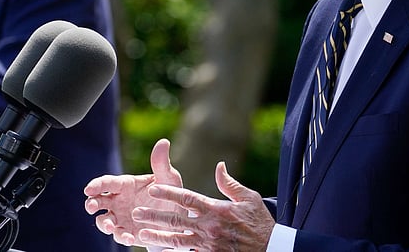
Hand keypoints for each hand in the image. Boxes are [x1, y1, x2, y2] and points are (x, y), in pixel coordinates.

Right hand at [84, 138, 183, 246]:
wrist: (177, 218)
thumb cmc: (169, 193)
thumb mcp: (168, 178)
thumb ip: (162, 163)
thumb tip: (163, 142)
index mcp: (125, 185)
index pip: (107, 183)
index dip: (96, 185)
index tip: (88, 190)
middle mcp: (119, 201)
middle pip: (98, 201)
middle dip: (92, 204)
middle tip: (91, 207)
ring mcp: (121, 217)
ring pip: (104, 220)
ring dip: (103, 224)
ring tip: (110, 227)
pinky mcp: (127, 232)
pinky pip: (119, 236)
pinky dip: (121, 237)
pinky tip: (129, 238)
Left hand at [134, 161, 275, 250]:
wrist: (272, 249)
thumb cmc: (260, 222)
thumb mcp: (249, 198)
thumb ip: (230, 183)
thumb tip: (219, 165)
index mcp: (216, 209)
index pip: (187, 199)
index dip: (169, 193)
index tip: (152, 188)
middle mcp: (209, 227)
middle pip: (176, 220)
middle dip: (154, 216)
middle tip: (136, 213)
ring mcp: (208, 245)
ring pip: (177, 240)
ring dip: (157, 236)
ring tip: (140, 233)